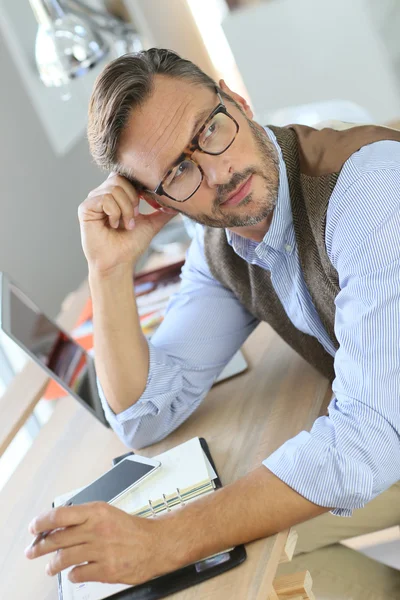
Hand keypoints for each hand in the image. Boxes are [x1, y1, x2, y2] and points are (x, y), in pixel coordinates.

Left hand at [25, 502, 177, 584]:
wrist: (156, 544)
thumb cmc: (131, 529)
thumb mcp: (107, 514)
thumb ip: (84, 518)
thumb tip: (58, 525)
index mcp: (97, 511)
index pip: (60, 515)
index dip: (42, 522)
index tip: (34, 528)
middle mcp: (97, 529)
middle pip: (58, 538)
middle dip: (40, 547)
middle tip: (32, 551)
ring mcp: (102, 550)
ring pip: (64, 558)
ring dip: (53, 565)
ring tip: (50, 567)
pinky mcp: (107, 570)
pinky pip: (78, 574)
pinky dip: (73, 574)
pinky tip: (74, 572)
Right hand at [78, 173, 177, 274]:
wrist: (119, 263)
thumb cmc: (130, 245)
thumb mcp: (151, 224)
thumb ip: (163, 211)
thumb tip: (179, 202)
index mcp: (116, 195)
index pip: (128, 175)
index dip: (140, 186)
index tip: (148, 206)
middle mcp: (103, 194)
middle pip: (120, 178)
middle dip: (134, 199)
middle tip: (134, 219)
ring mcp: (93, 200)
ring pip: (115, 188)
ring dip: (126, 209)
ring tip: (125, 225)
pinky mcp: (85, 208)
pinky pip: (105, 198)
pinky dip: (115, 213)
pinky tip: (113, 225)